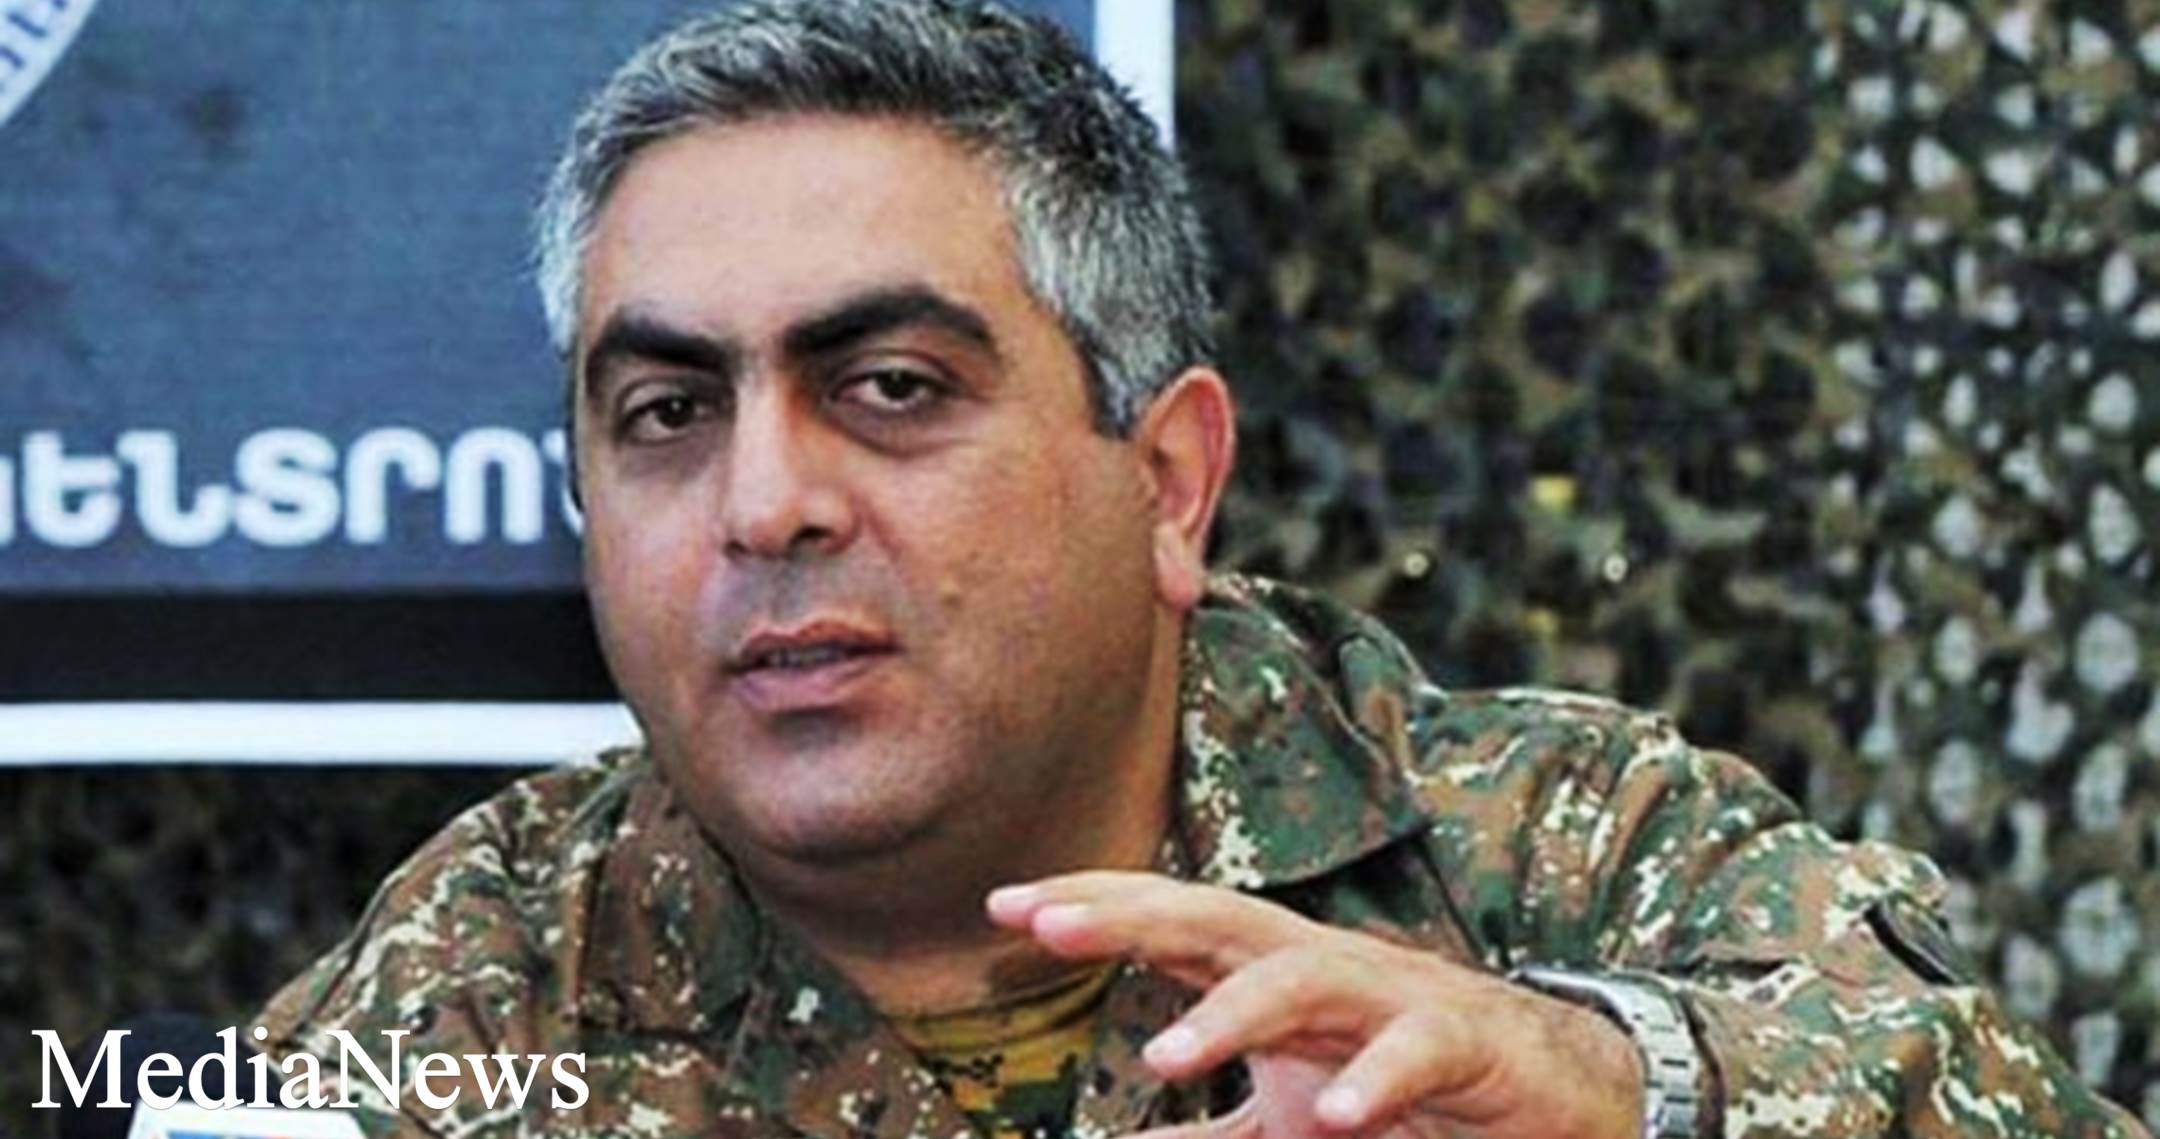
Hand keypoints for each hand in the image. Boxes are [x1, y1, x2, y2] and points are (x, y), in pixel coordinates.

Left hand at [986, 872, 1645, 1138]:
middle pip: (1217, 919)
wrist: (1554, 1091)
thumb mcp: (1282, 1122)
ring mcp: (1395, 999)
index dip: (1092, 906)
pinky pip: (1415, 1054)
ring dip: (1233, 1013)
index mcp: (1273, 975)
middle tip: (1044, 924)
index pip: (1171, 922)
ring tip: (1165, 1059)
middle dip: (1130, 913)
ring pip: (1307, 978)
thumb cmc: (1403, 1093)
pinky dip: (1375, 1082)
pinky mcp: (1465, 1045)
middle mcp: (1324, 969)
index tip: (1003, 907)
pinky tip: (1337, 1117)